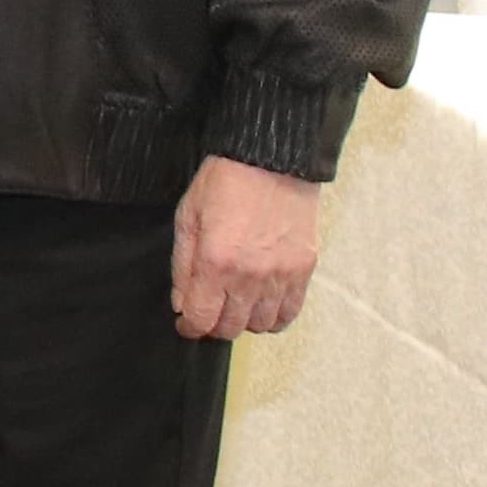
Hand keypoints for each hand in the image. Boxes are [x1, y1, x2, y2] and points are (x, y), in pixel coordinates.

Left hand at [172, 155, 325, 337]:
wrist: (271, 159)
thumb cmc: (225, 182)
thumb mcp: (188, 217)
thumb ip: (182, 266)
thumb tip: (182, 304)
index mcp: (216, 262)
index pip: (202, 319)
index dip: (190, 327)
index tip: (187, 323)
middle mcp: (250, 276)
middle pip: (231, 327)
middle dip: (214, 324)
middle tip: (210, 309)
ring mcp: (281, 275)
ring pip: (261, 325)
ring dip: (244, 320)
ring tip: (236, 303)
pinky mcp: (304, 268)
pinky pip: (290, 312)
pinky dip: (274, 315)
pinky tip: (262, 303)